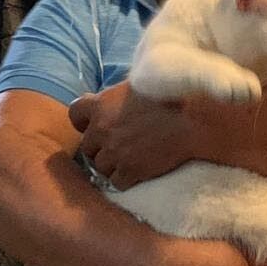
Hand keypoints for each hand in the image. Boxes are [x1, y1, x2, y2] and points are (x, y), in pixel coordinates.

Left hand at [69, 83, 193, 188]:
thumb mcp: (136, 83)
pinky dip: (126, 179)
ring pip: (100, 167)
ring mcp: (114, 152)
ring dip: (112, 165)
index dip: (84, 122)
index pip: (75, 115)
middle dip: (99, 148)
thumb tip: (108, 99)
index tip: (95, 125)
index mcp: (100, 105)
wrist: (191, 117)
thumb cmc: (169, 94)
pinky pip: (117, 182)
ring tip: (129, 160)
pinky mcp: (130, 170)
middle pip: (87, 147)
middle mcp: (102, 129)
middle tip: (117, 146)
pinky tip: (138, 172)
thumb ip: (117, 95)